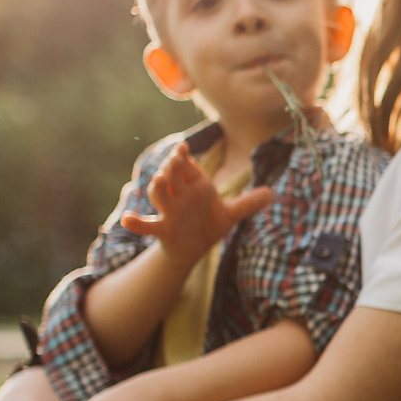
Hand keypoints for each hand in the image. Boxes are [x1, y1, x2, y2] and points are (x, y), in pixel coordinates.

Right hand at [121, 142, 274, 268]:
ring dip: (157, 187)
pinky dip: (136, 223)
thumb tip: (273, 194)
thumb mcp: (230, 215)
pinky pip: (147, 225)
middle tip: (176, 157)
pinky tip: (127, 220)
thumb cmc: (207, 225)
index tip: (182, 150)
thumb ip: (248, 204)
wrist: (194, 250)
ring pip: (158, 194)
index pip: (187, 168)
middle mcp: (180, 196)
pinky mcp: (163, 229)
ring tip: (158, 180)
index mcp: (195, 187)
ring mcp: (170, 212)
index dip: (184, 158)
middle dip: (172, 166)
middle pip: (172, 175)